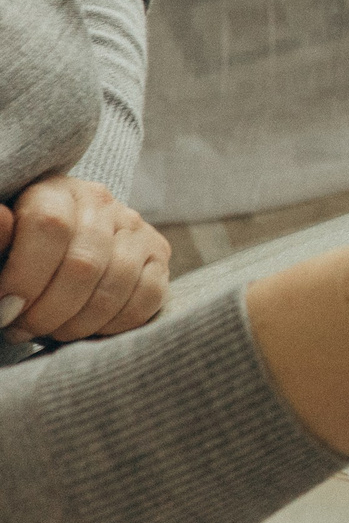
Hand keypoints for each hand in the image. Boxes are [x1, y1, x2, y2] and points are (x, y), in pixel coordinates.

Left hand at [0, 176, 169, 342]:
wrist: (54, 257)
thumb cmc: (17, 255)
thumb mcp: (0, 246)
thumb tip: (0, 220)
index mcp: (55, 191)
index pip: (49, 226)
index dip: (25, 276)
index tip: (6, 310)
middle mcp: (102, 203)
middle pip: (84, 264)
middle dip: (49, 311)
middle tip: (24, 329)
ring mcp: (136, 228)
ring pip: (117, 284)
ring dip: (79, 323)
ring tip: (52, 331)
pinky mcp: (159, 255)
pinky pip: (149, 297)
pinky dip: (114, 325)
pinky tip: (87, 329)